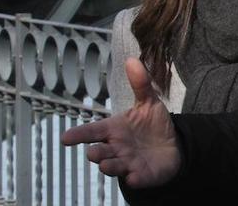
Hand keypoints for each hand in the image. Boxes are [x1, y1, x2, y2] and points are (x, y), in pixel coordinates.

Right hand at [61, 57, 181, 187]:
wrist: (173, 147)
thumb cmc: (153, 125)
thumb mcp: (149, 102)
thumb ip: (140, 84)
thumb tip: (132, 59)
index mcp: (114, 129)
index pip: (92, 131)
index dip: (78, 134)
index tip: (65, 138)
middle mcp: (117, 147)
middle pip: (100, 151)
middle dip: (95, 153)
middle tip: (93, 152)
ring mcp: (128, 163)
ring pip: (114, 166)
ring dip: (109, 166)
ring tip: (106, 165)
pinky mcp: (143, 175)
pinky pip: (136, 178)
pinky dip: (134, 178)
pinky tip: (134, 177)